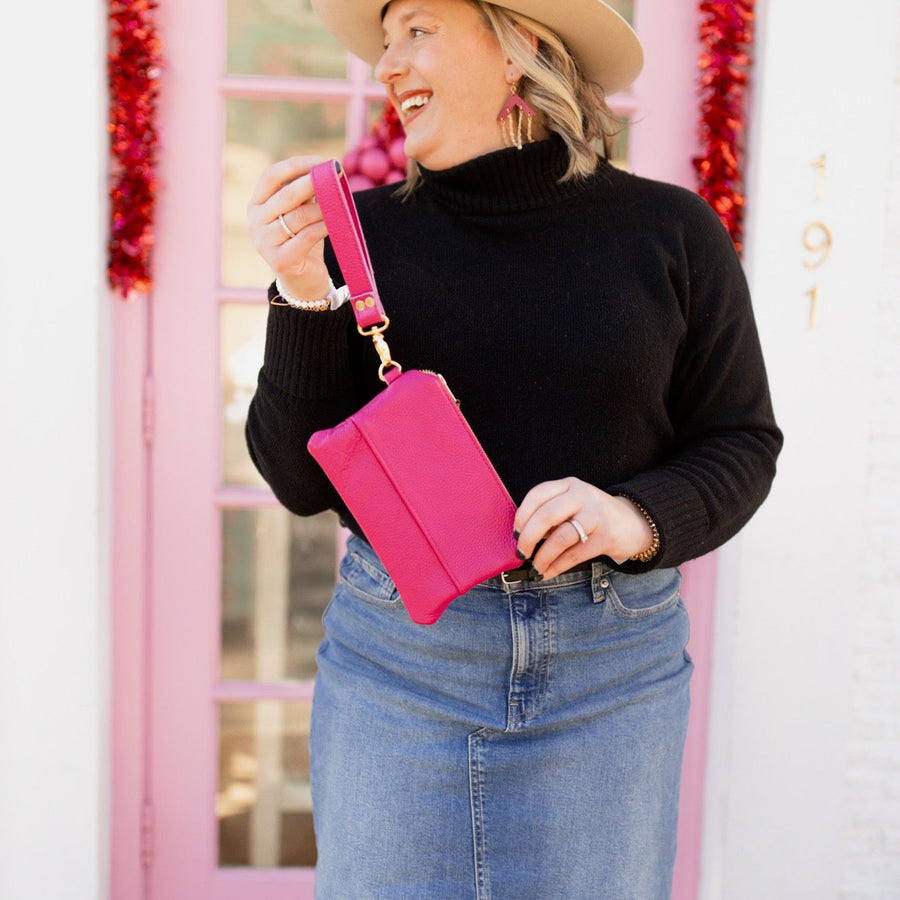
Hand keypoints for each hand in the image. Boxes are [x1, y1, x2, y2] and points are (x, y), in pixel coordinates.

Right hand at [246, 155, 330, 302]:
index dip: (295, 165)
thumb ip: (306, 194)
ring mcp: (265, 242)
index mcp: (256, 205)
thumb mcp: (301, 214)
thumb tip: (326, 170)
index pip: (271, 176)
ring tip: (340, 202)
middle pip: (287, 194)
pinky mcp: (280, 260)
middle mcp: (255, 222)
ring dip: (323, 207)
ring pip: (299, 216)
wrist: (303, 281)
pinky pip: (307, 236)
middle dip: (314, 182)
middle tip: (335, 176)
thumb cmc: (303, 241)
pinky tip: (336, 222)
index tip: (320, 161)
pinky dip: (324, 226)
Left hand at [514, 478, 653, 578]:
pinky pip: (574, 555)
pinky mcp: (606, 537)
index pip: (538, 494)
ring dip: (543, 556)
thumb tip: (522, 537)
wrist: (634, 522)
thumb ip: (550, 514)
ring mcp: (596, 516)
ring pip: (560, 537)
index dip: (522, 515)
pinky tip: (548, 571)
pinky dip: (557, 566)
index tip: (515, 533)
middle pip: (546, 515)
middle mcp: (582, 496)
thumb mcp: (573, 504)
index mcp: (569, 485)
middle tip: (521, 552)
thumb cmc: (593, 515)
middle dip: (528, 537)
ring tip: (535, 566)